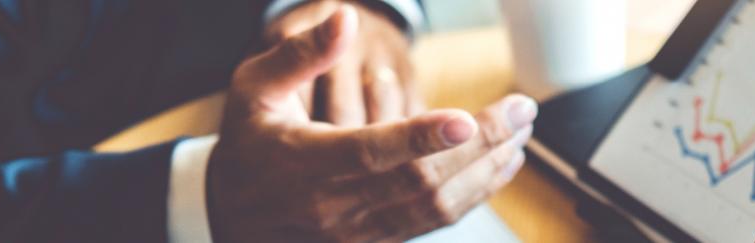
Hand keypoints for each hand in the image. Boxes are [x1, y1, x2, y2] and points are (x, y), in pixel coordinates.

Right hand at [208, 6, 536, 241]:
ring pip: (436, 208)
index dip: (419, 138)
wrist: (233, 212)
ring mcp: (360, 230)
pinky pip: (435, 222)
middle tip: (521, 109)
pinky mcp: (379, 240)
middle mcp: (334, 204)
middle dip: (480, 145)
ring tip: (520, 132)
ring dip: (487, 170)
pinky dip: (475, 193)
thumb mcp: (253, 87)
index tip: (463, 120)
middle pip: (419, 181)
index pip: (369, 151)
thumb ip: (300, 54)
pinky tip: (502, 164)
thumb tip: (344, 18)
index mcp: (303, 161)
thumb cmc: (249, 139)